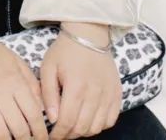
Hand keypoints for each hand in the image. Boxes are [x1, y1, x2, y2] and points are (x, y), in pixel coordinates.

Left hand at [41, 23, 120, 138]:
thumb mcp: (48, 68)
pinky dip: (99, 125)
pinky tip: (88, 119)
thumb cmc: (64, 51)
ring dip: (83, 131)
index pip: (67, 121)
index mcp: (76, 86)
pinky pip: (111, 120)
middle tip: (60, 132)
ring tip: (73, 126)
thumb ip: (48, 94)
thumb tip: (52, 119)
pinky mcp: (117, 93)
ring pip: (97, 127)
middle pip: (82, 127)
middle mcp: (95, 93)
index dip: (58, 134)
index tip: (51, 137)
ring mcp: (109, 94)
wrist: (88, 35)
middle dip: (69, 135)